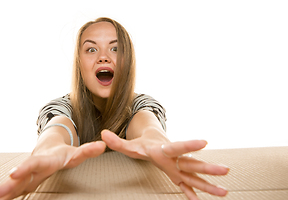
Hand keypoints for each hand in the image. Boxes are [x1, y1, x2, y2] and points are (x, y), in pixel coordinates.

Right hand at [0, 141, 105, 199]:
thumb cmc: (63, 152)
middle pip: (19, 176)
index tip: (12, 174)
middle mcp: (33, 167)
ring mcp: (27, 174)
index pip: (34, 164)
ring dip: (1, 191)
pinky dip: (4, 195)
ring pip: (13, 184)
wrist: (48, 145)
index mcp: (45, 160)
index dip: (24, 169)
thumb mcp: (76, 152)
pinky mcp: (23, 181)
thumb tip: (104, 145)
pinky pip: (13, 189)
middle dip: (6, 184)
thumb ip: (88, 150)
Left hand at [101, 129, 228, 199]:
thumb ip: (116, 141)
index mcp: (164, 150)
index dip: (190, 144)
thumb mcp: (129, 144)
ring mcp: (178, 168)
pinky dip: (195, 194)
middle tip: (225, 170)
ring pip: (196, 175)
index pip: (177, 146)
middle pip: (192, 163)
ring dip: (209, 183)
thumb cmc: (142, 144)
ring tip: (225, 192)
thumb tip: (102, 134)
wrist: (154, 141)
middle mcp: (175, 159)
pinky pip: (188, 185)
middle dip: (208, 167)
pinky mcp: (178, 175)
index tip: (205, 141)